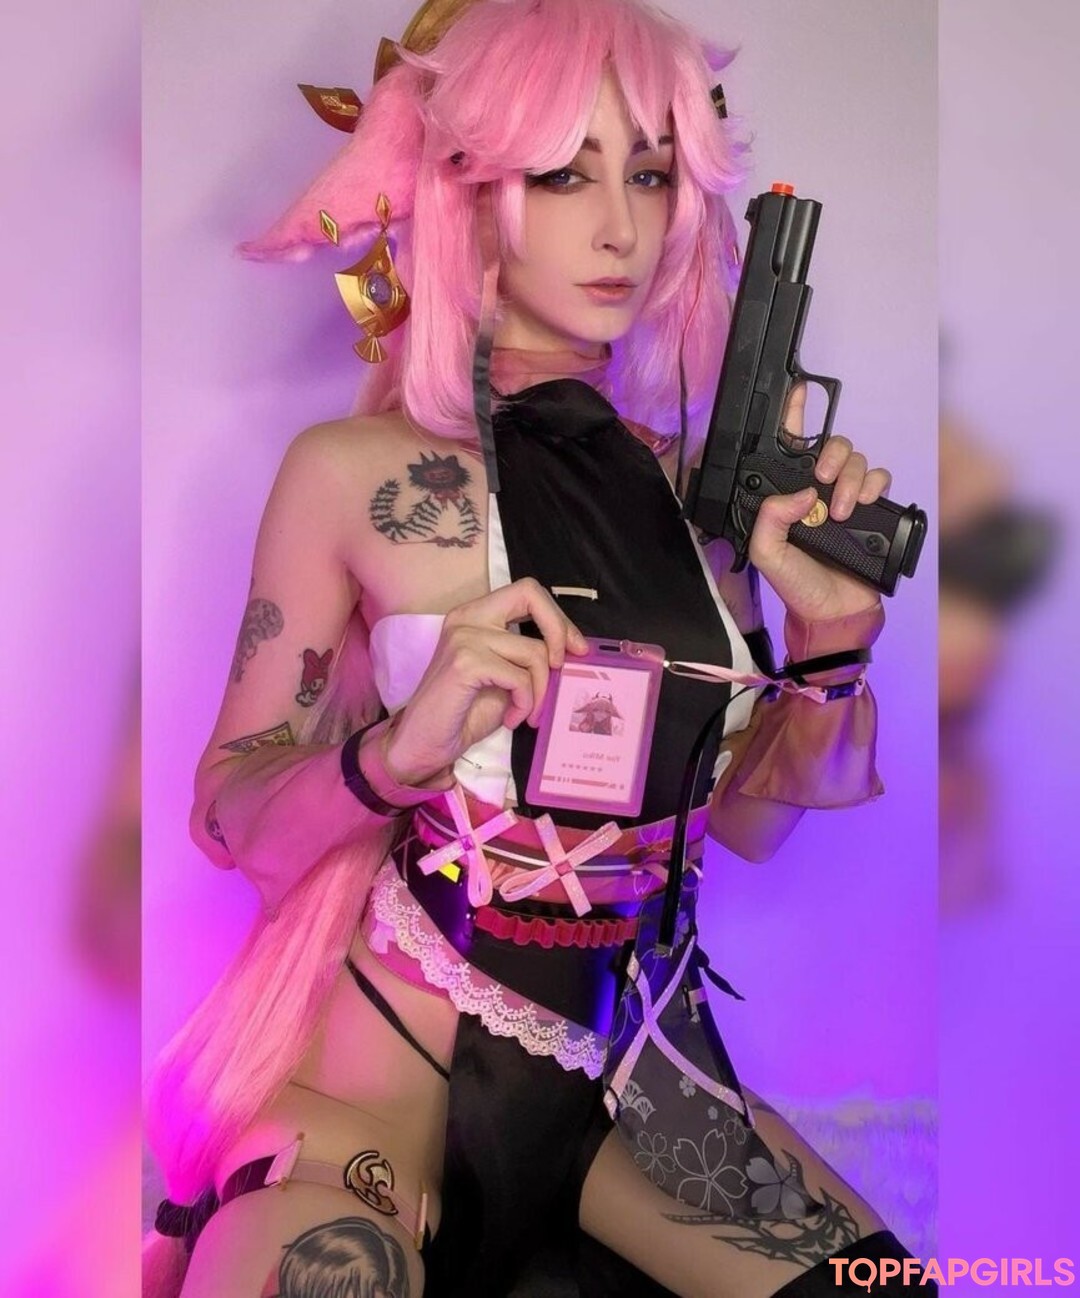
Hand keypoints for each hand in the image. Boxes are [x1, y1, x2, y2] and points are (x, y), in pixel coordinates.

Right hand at [384, 579, 588, 785]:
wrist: (423, 744)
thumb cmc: (463, 713)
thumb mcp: (504, 678)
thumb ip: (528, 657)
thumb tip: (574, 649)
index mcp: (475, 615)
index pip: (526, 592)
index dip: (556, 617)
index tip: (574, 648)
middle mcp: (467, 617)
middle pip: (530, 595)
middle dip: (559, 629)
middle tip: (564, 666)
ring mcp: (464, 637)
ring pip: (534, 651)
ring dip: (541, 691)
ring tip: (527, 714)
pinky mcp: (465, 663)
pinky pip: (520, 678)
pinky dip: (525, 703)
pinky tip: (511, 720)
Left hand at [749, 385, 891, 622]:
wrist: (833, 613)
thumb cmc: (797, 585)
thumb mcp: (768, 554)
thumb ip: (770, 519)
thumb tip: (802, 493)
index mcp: (788, 496)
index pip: (788, 448)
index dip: (793, 415)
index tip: (797, 389)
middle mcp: (818, 491)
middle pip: (831, 447)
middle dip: (831, 454)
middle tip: (823, 479)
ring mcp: (846, 498)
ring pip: (857, 460)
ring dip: (851, 478)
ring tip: (841, 510)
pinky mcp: (872, 509)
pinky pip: (881, 477)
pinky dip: (875, 483)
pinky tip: (863, 503)